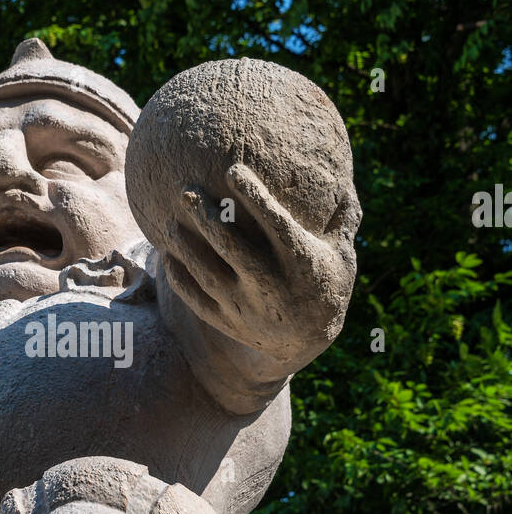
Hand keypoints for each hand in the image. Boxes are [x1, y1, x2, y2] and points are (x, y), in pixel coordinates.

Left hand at [163, 162, 359, 363]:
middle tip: (186, 191)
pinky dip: (179, 278)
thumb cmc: (325, 287)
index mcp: (301, 264)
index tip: (233, 170)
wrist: (305, 343)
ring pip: (208, 273)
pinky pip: (197, 299)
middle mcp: (272, 285)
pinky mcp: (228, 322)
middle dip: (207, 217)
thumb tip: (346, 182)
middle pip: (232, 246)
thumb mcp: (343, 257)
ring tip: (169, 222)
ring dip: (185, 246)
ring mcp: (247, 306)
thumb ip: (343, 221)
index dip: (255, 197)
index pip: (275, 224)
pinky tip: (166, 256)